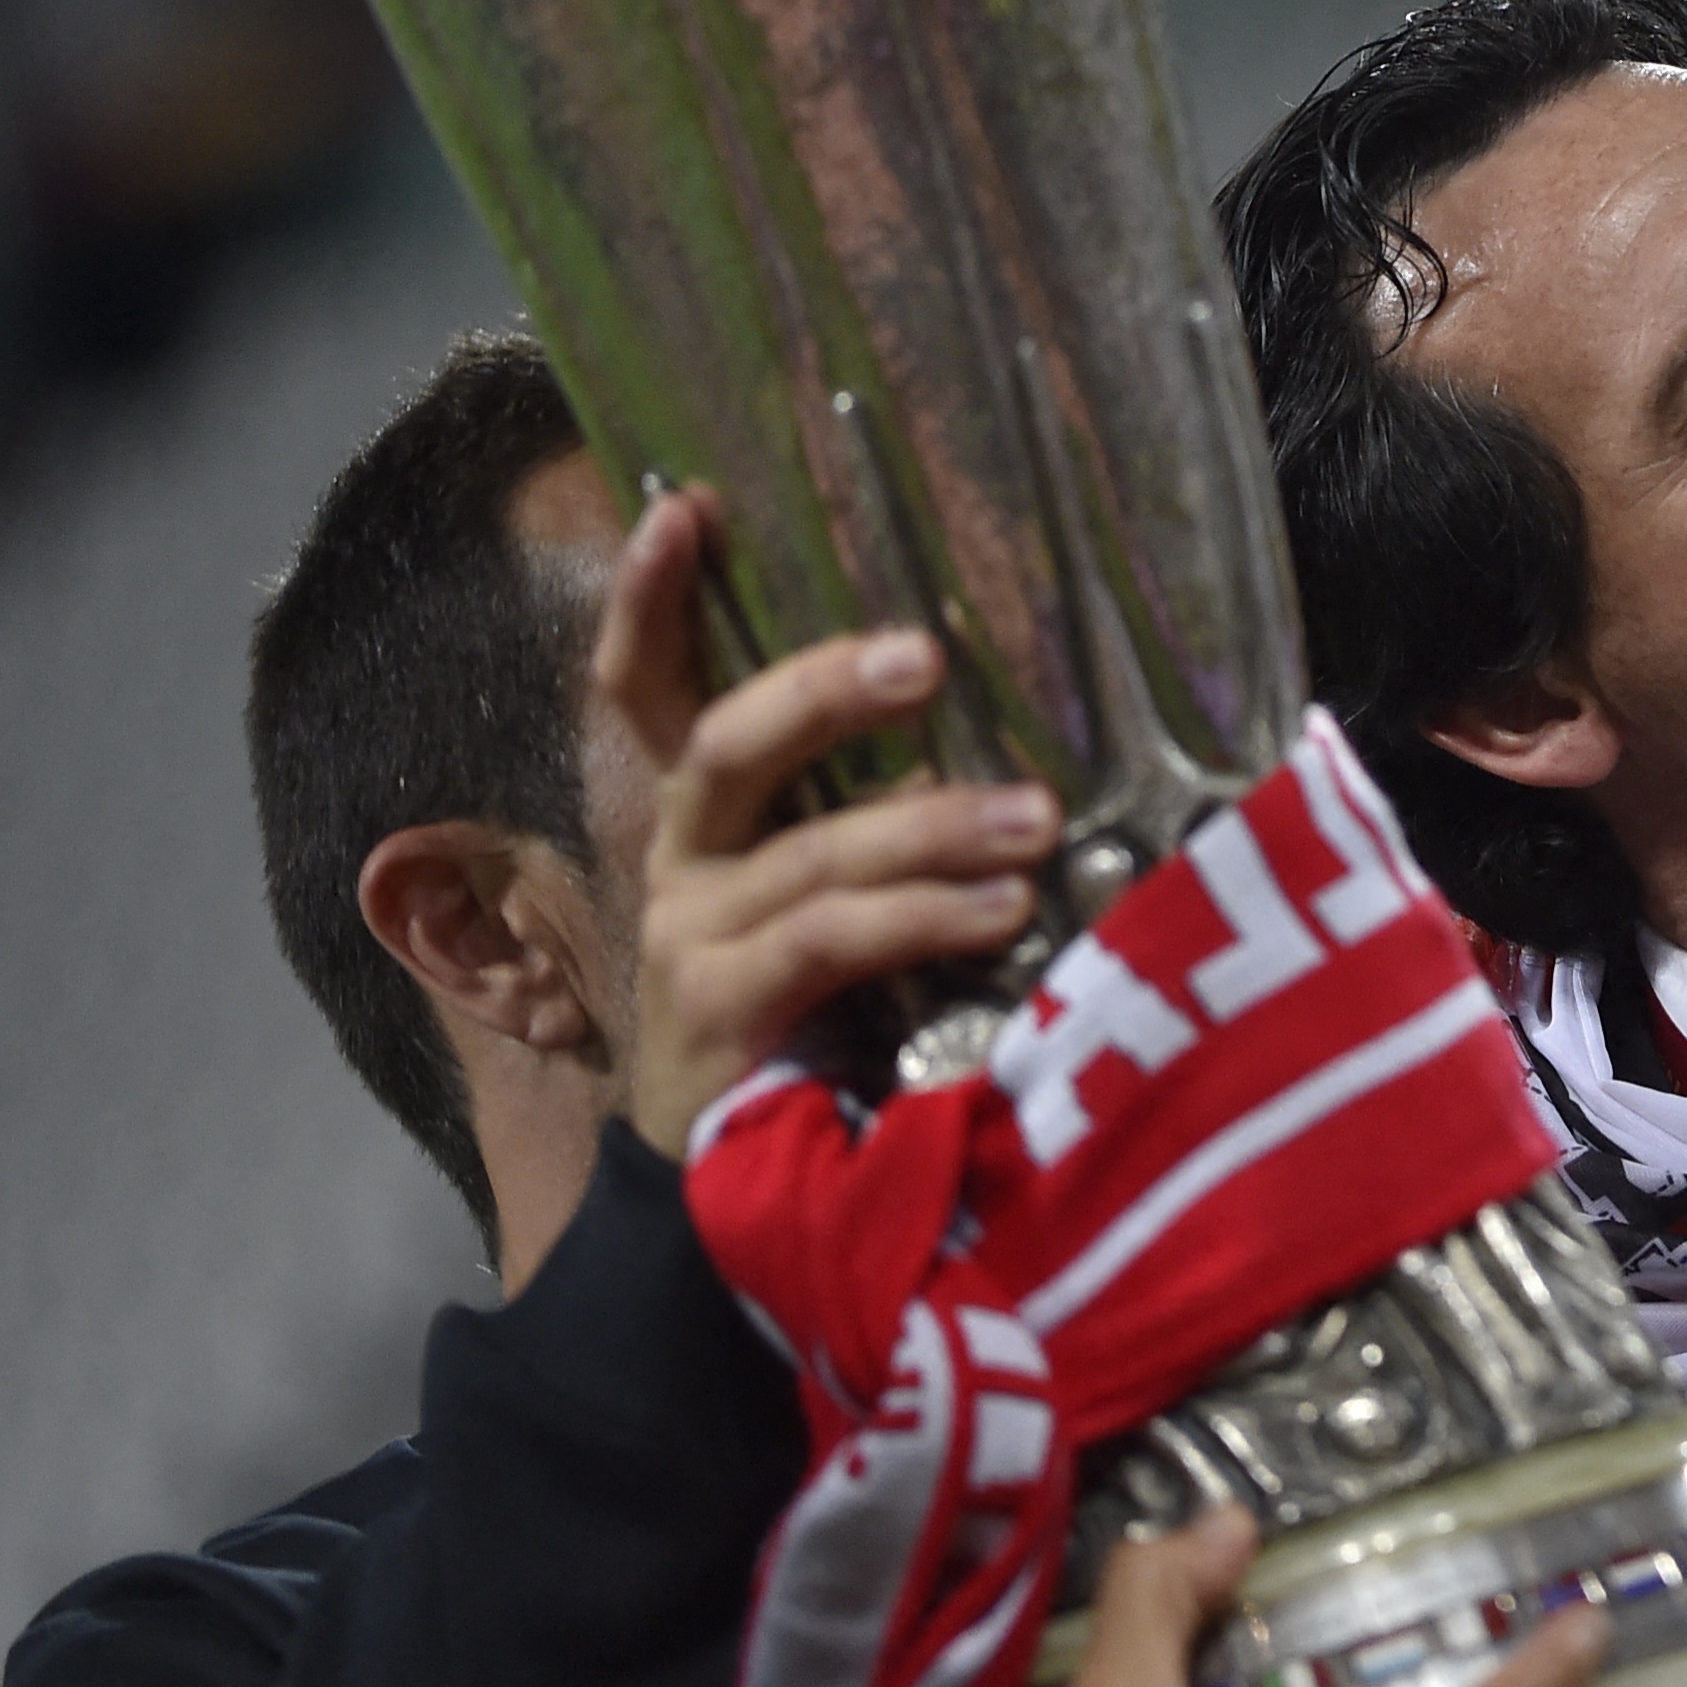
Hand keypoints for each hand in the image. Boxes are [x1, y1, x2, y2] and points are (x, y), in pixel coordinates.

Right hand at [593, 487, 1056, 1155]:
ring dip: (932, 826)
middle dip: (819, 689)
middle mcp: (683, 860)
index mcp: (705, 817)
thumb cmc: (816, 1010)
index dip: (650, 599)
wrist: (727, 1183)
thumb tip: (1020, 743)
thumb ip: (890, 817)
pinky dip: (923, 918)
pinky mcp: (723, 1013)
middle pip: (726, 744)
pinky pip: (831, 941)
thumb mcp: (843, 892)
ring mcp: (693, 935)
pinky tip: (1003, 911)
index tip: (683, 504)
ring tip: (1036, 817)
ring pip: (809, 852)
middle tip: (924, 655)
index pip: (650, 687)